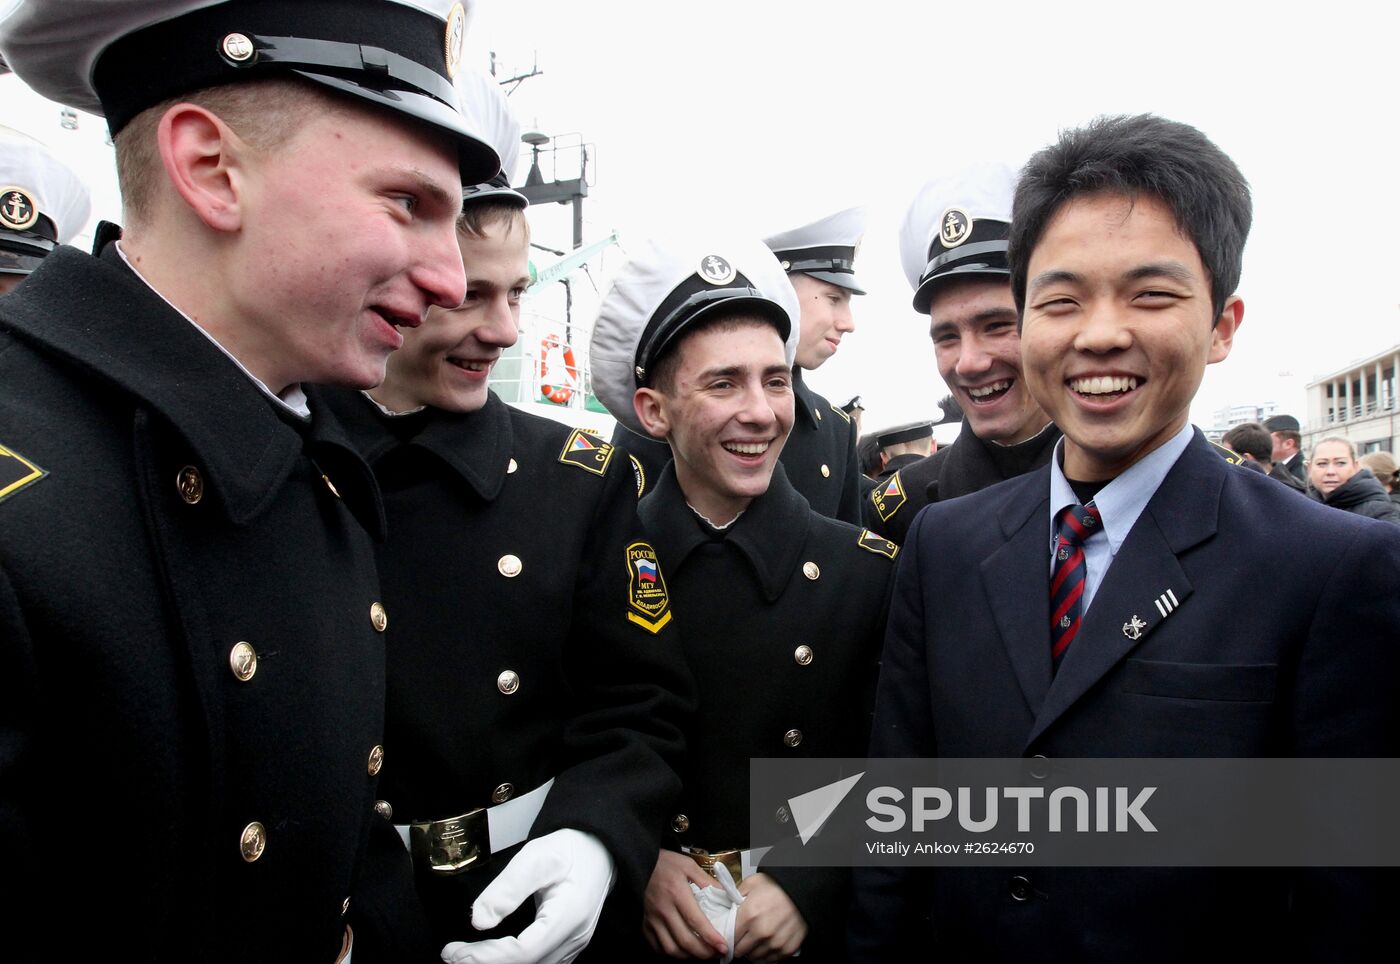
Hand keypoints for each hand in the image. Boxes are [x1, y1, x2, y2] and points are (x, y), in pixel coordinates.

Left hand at [440, 829, 614, 963]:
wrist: (600, 848)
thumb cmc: (571, 849)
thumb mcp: (537, 856)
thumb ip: (508, 888)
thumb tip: (479, 920)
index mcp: (568, 917)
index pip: (523, 953)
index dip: (486, 958)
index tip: (455, 952)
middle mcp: (574, 939)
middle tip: (452, 955)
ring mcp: (574, 945)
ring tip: (465, 956)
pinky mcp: (569, 945)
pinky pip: (539, 963)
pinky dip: (513, 963)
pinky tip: (492, 956)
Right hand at [642, 850, 728, 958]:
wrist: (637, 862)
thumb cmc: (664, 863)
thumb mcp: (688, 865)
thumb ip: (707, 881)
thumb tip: (726, 897)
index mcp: (677, 893)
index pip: (696, 921)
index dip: (711, 937)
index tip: (724, 946)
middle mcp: (663, 909)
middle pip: (685, 940)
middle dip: (704, 953)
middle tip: (716, 954)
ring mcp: (652, 919)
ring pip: (671, 949)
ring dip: (688, 956)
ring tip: (701, 953)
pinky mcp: (644, 925)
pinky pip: (657, 947)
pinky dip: (672, 953)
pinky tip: (682, 950)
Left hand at [732, 873, 805, 961]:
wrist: (803, 890)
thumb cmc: (778, 886)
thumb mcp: (752, 883)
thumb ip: (736, 896)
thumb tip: (727, 908)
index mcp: (749, 915)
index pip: (729, 938)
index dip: (729, 937)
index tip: (730, 935)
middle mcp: (761, 932)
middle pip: (741, 951)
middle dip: (740, 945)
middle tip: (743, 938)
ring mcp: (775, 942)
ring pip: (755, 957)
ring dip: (753, 950)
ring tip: (757, 939)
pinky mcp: (787, 949)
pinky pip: (771, 959)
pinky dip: (768, 954)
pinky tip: (768, 943)